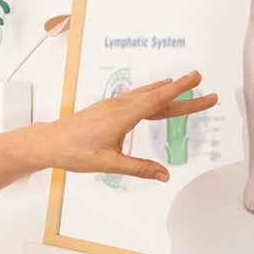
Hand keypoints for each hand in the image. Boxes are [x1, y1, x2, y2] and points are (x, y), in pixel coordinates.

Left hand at [39, 70, 214, 181]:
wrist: (47, 142)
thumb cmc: (72, 151)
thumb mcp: (108, 164)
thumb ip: (139, 169)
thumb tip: (164, 175)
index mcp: (122, 117)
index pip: (157, 100)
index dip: (180, 88)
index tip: (197, 77)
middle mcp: (118, 107)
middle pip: (157, 97)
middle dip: (182, 92)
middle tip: (205, 85)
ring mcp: (111, 106)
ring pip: (145, 95)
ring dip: (165, 90)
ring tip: (182, 83)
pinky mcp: (106, 108)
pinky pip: (134, 98)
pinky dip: (149, 93)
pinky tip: (152, 93)